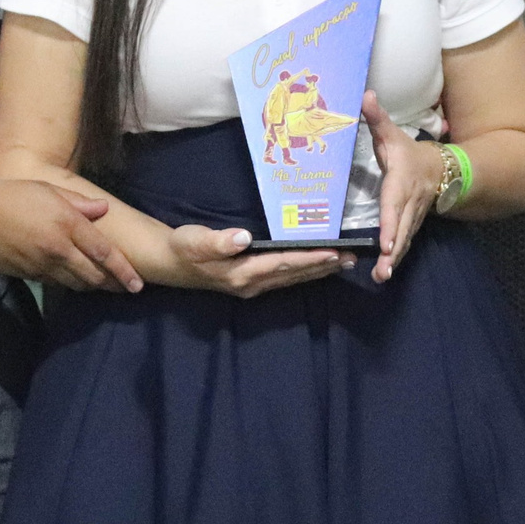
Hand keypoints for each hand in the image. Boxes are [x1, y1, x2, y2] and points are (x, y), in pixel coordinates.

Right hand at [0, 179, 142, 290]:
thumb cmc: (11, 196)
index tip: (138, 284)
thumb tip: (103, 209)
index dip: (124, 271)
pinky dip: (68, 284)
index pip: (105, 253)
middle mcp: (59, 249)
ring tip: (102, 285)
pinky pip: (55, 284)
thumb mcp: (48, 189)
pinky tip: (72, 280)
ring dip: (91, 287)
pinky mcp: (28, 275)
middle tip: (125, 288)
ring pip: (76, 284)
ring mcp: (43, 265)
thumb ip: (79, 202)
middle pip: (94, 276)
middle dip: (112, 284)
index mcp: (68, 224)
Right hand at [159, 223, 348, 296]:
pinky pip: (286, 278)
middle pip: (295, 274)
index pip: (283, 264)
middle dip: (324, 266)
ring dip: (319, 270)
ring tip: (345, 262)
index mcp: (242, 273)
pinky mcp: (254, 283)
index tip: (333, 252)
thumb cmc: (184, 248)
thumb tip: (244, 237)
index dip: (309, 258)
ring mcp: (254, 286)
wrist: (172, 264)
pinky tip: (320, 266)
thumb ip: (218, 241)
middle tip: (352, 257)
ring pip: (293, 279)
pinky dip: (306, 272)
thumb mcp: (194, 241)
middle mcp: (253, 284)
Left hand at [362, 92, 435, 282]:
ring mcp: (412, 217)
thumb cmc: (409, 152)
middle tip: (383, 271)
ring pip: (405, 240)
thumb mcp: (392, 134)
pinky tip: (384, 273)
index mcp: (401, 182)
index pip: (395, 204)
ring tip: (382, 277)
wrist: (442, 168)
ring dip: (395, 260)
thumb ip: (377, 118)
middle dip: (394, 251)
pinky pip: (404, 243)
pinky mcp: (411, 225)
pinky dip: (396, 258)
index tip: (387, 242)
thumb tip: (364, 95)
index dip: (391, 223)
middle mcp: (409, 203)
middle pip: (402, 229)